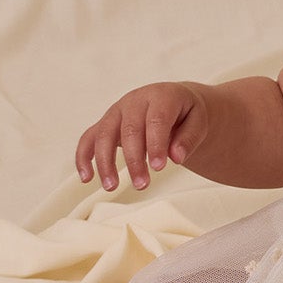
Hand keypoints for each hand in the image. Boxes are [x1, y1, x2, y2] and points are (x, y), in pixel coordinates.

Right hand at [76, 82, 209, 190]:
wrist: (173, 102)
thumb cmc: (187, 114)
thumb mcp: (198, 121)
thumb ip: (189, 138)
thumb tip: (175, 157)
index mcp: (161, 96)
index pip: (156, 120)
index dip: (156, 144)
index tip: (159, 168)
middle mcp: (135, 101)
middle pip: (129, 129)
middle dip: (134, 159)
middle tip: (142, 184)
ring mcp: (117, 111)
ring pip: (104, 134)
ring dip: (106, 162)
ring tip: (111, 187)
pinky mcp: (105, 123)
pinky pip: (88, 138)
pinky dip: (84, 157)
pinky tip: (86, 178)